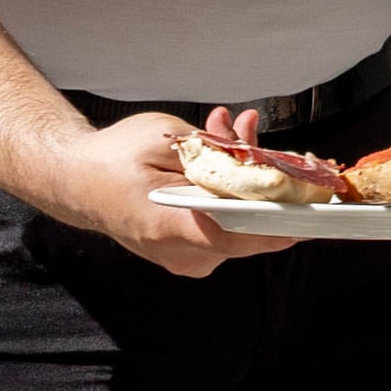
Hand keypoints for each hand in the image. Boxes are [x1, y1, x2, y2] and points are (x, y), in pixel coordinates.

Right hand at [46, 111, 297, 276]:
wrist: (74, 181)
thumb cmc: (113, 157)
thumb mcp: (163, 138)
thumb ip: (211, 154)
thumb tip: (256, 160)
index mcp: (174, 228)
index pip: (245, 235)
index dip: (286, 219)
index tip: (316, 204)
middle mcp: (183, 254)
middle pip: (247, 222)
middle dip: (258, 174)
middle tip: (248, 131)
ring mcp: (186, 258)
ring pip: (236, 220)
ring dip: (240, 177)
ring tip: (226, 132)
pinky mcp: (188, 253)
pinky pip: (223, 223)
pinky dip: (226, 191)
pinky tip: (216, 154)